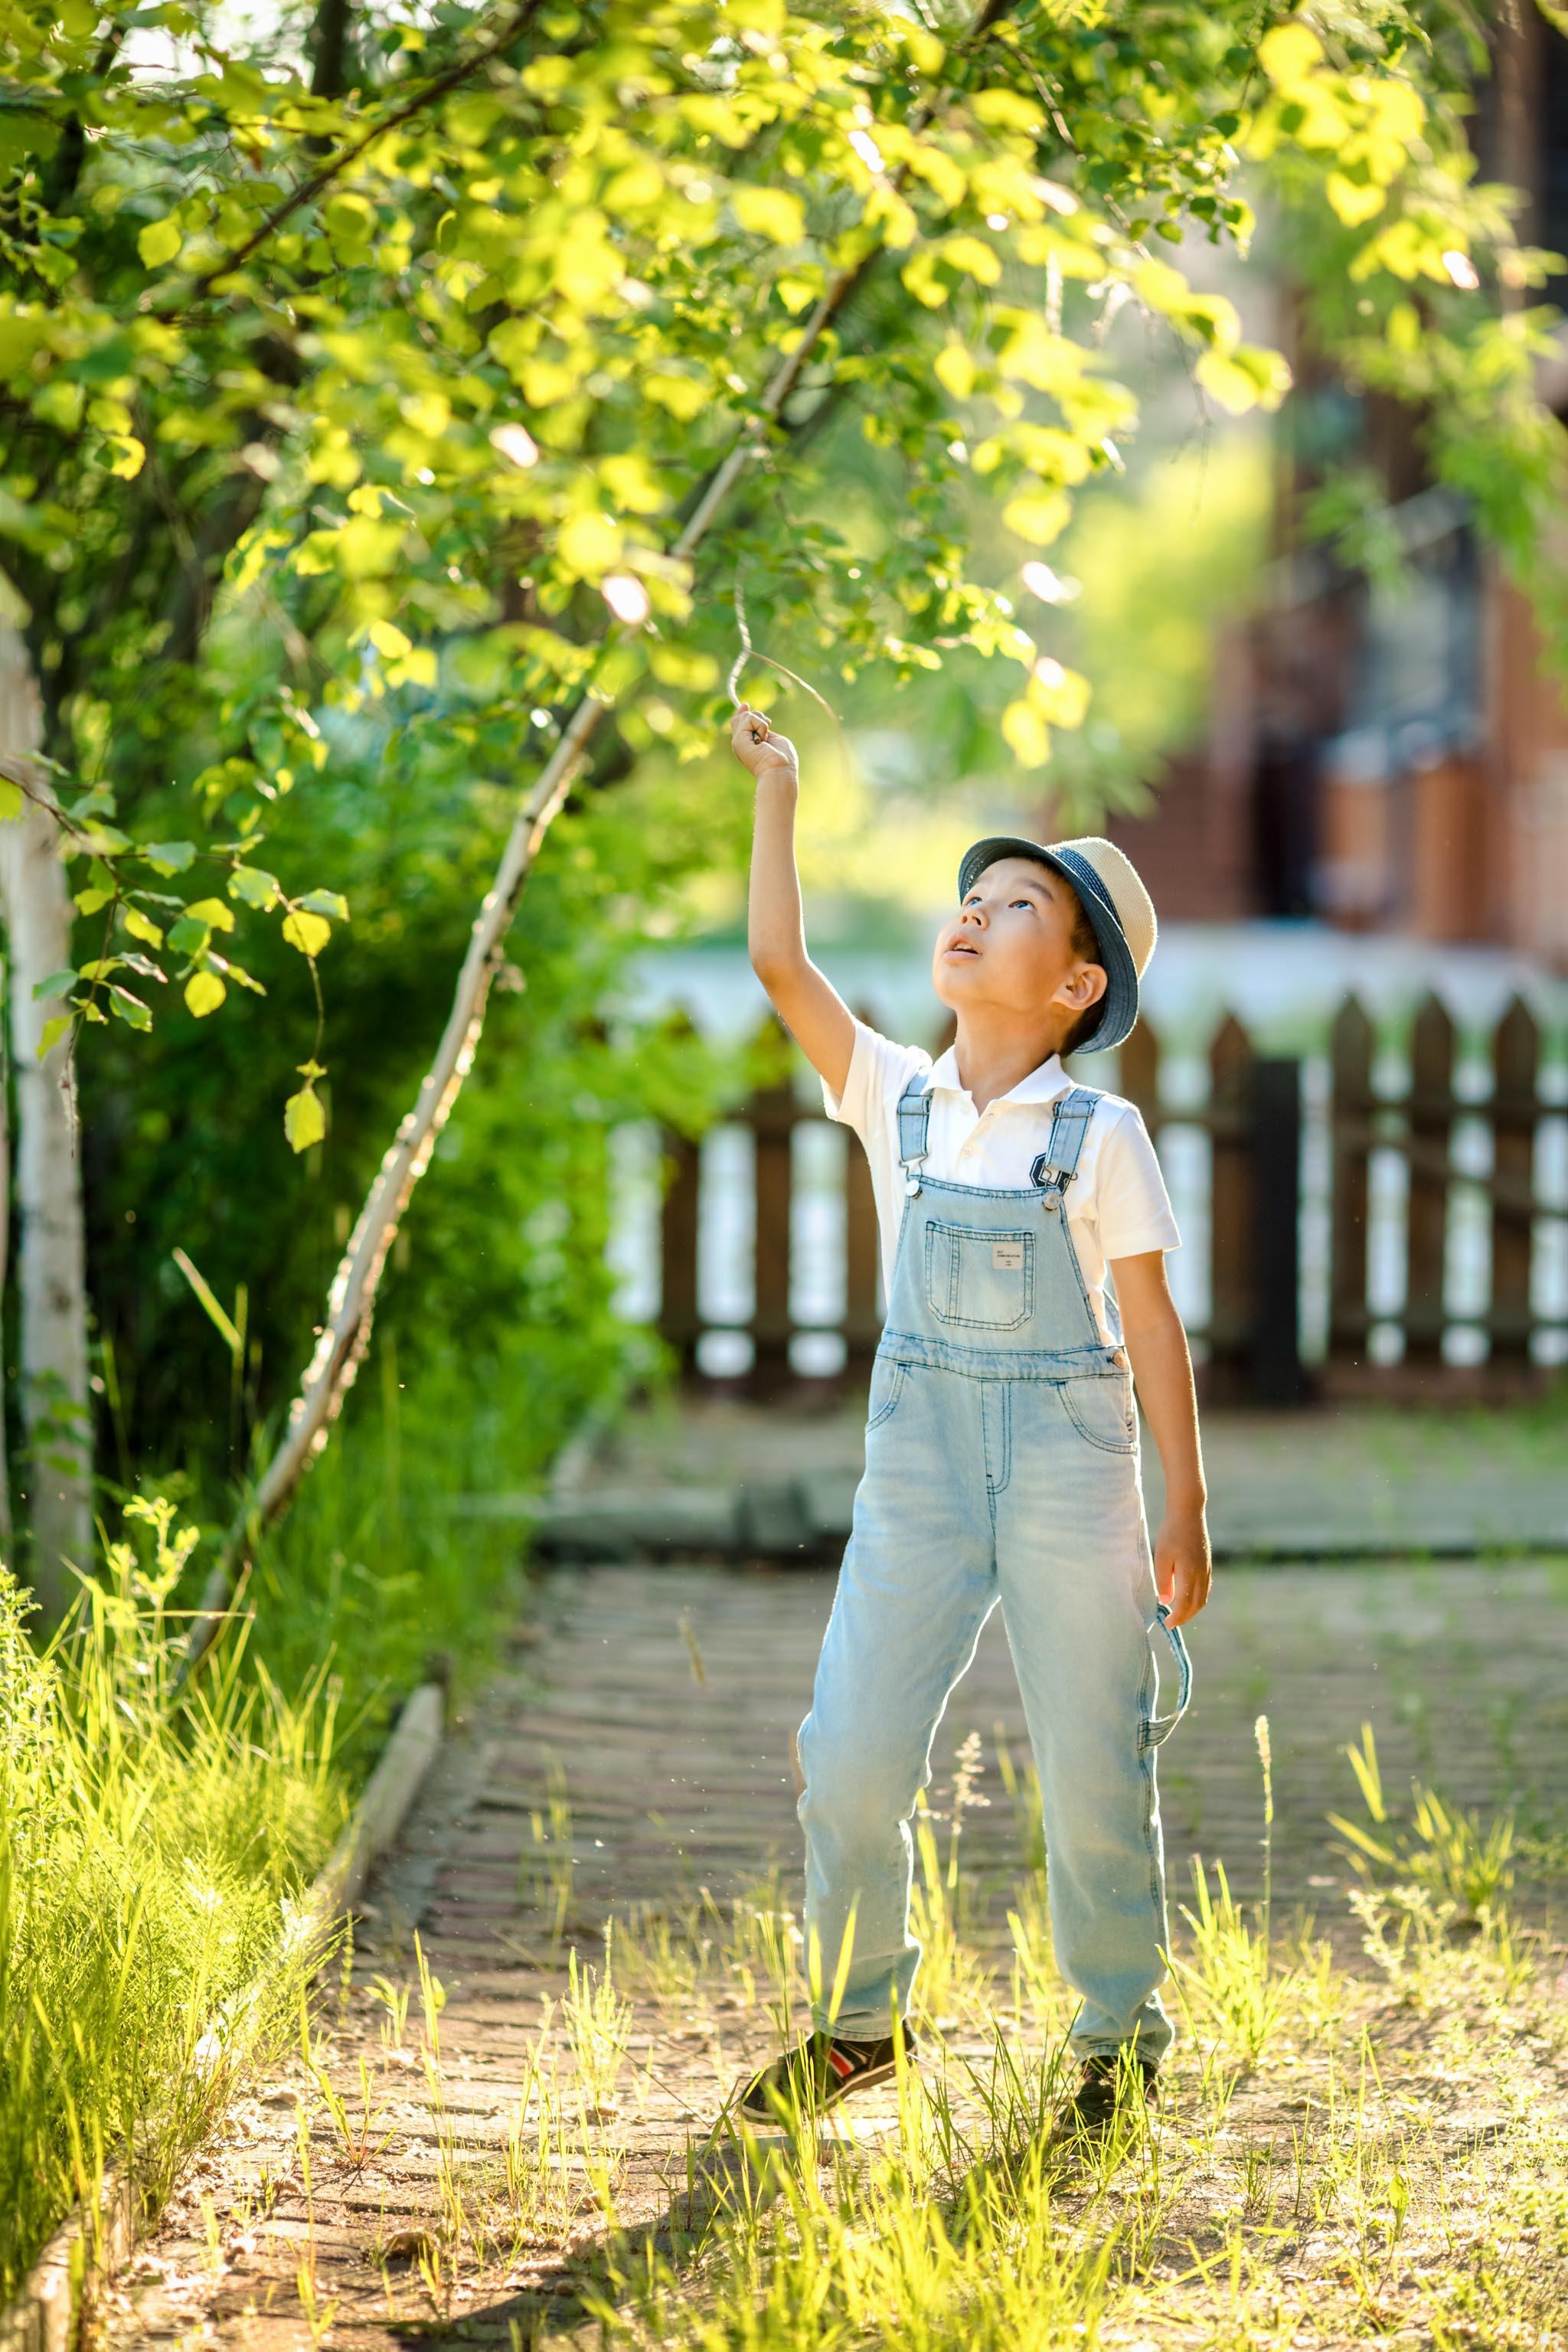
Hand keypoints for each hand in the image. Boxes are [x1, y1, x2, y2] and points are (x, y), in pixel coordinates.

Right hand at [730, 701, 798, 783]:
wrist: (780, 772)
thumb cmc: (782, 759)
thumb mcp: (773, 739)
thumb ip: (763, 730)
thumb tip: (760, 720)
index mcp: (748, 745)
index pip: (739, 724)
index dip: (742, 713)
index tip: (745, 705)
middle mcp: (741, 744)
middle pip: (737, 719)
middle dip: (755, 715)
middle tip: (768, 726)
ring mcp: (738, 742)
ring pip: (745, 716)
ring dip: (761, 722)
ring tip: (766, 738)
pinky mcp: (739, 740)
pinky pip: (749, 719)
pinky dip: (761, 725)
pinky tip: (764, 739)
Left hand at [1154, 1503, 1210, 1626]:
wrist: (1188, 1513)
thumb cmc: (1171, 1533)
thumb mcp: (1161, 1557)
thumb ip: (1163, 1581)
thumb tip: (1166, 1601)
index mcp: (1189, 1573)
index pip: (1184, 1604)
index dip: (1177, 1617)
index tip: (1167, 1624)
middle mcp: (1201, 1574)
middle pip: (1196, 1605)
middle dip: (1184, 1617)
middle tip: (1171, 1622)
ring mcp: (1207, 1570)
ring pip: (1203, 1598)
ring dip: (1192, 1610)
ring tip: (1179, 1613)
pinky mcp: (1208, 1565)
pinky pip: (1205, 1589)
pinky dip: (1197, 1599)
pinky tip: (1188, 1598)